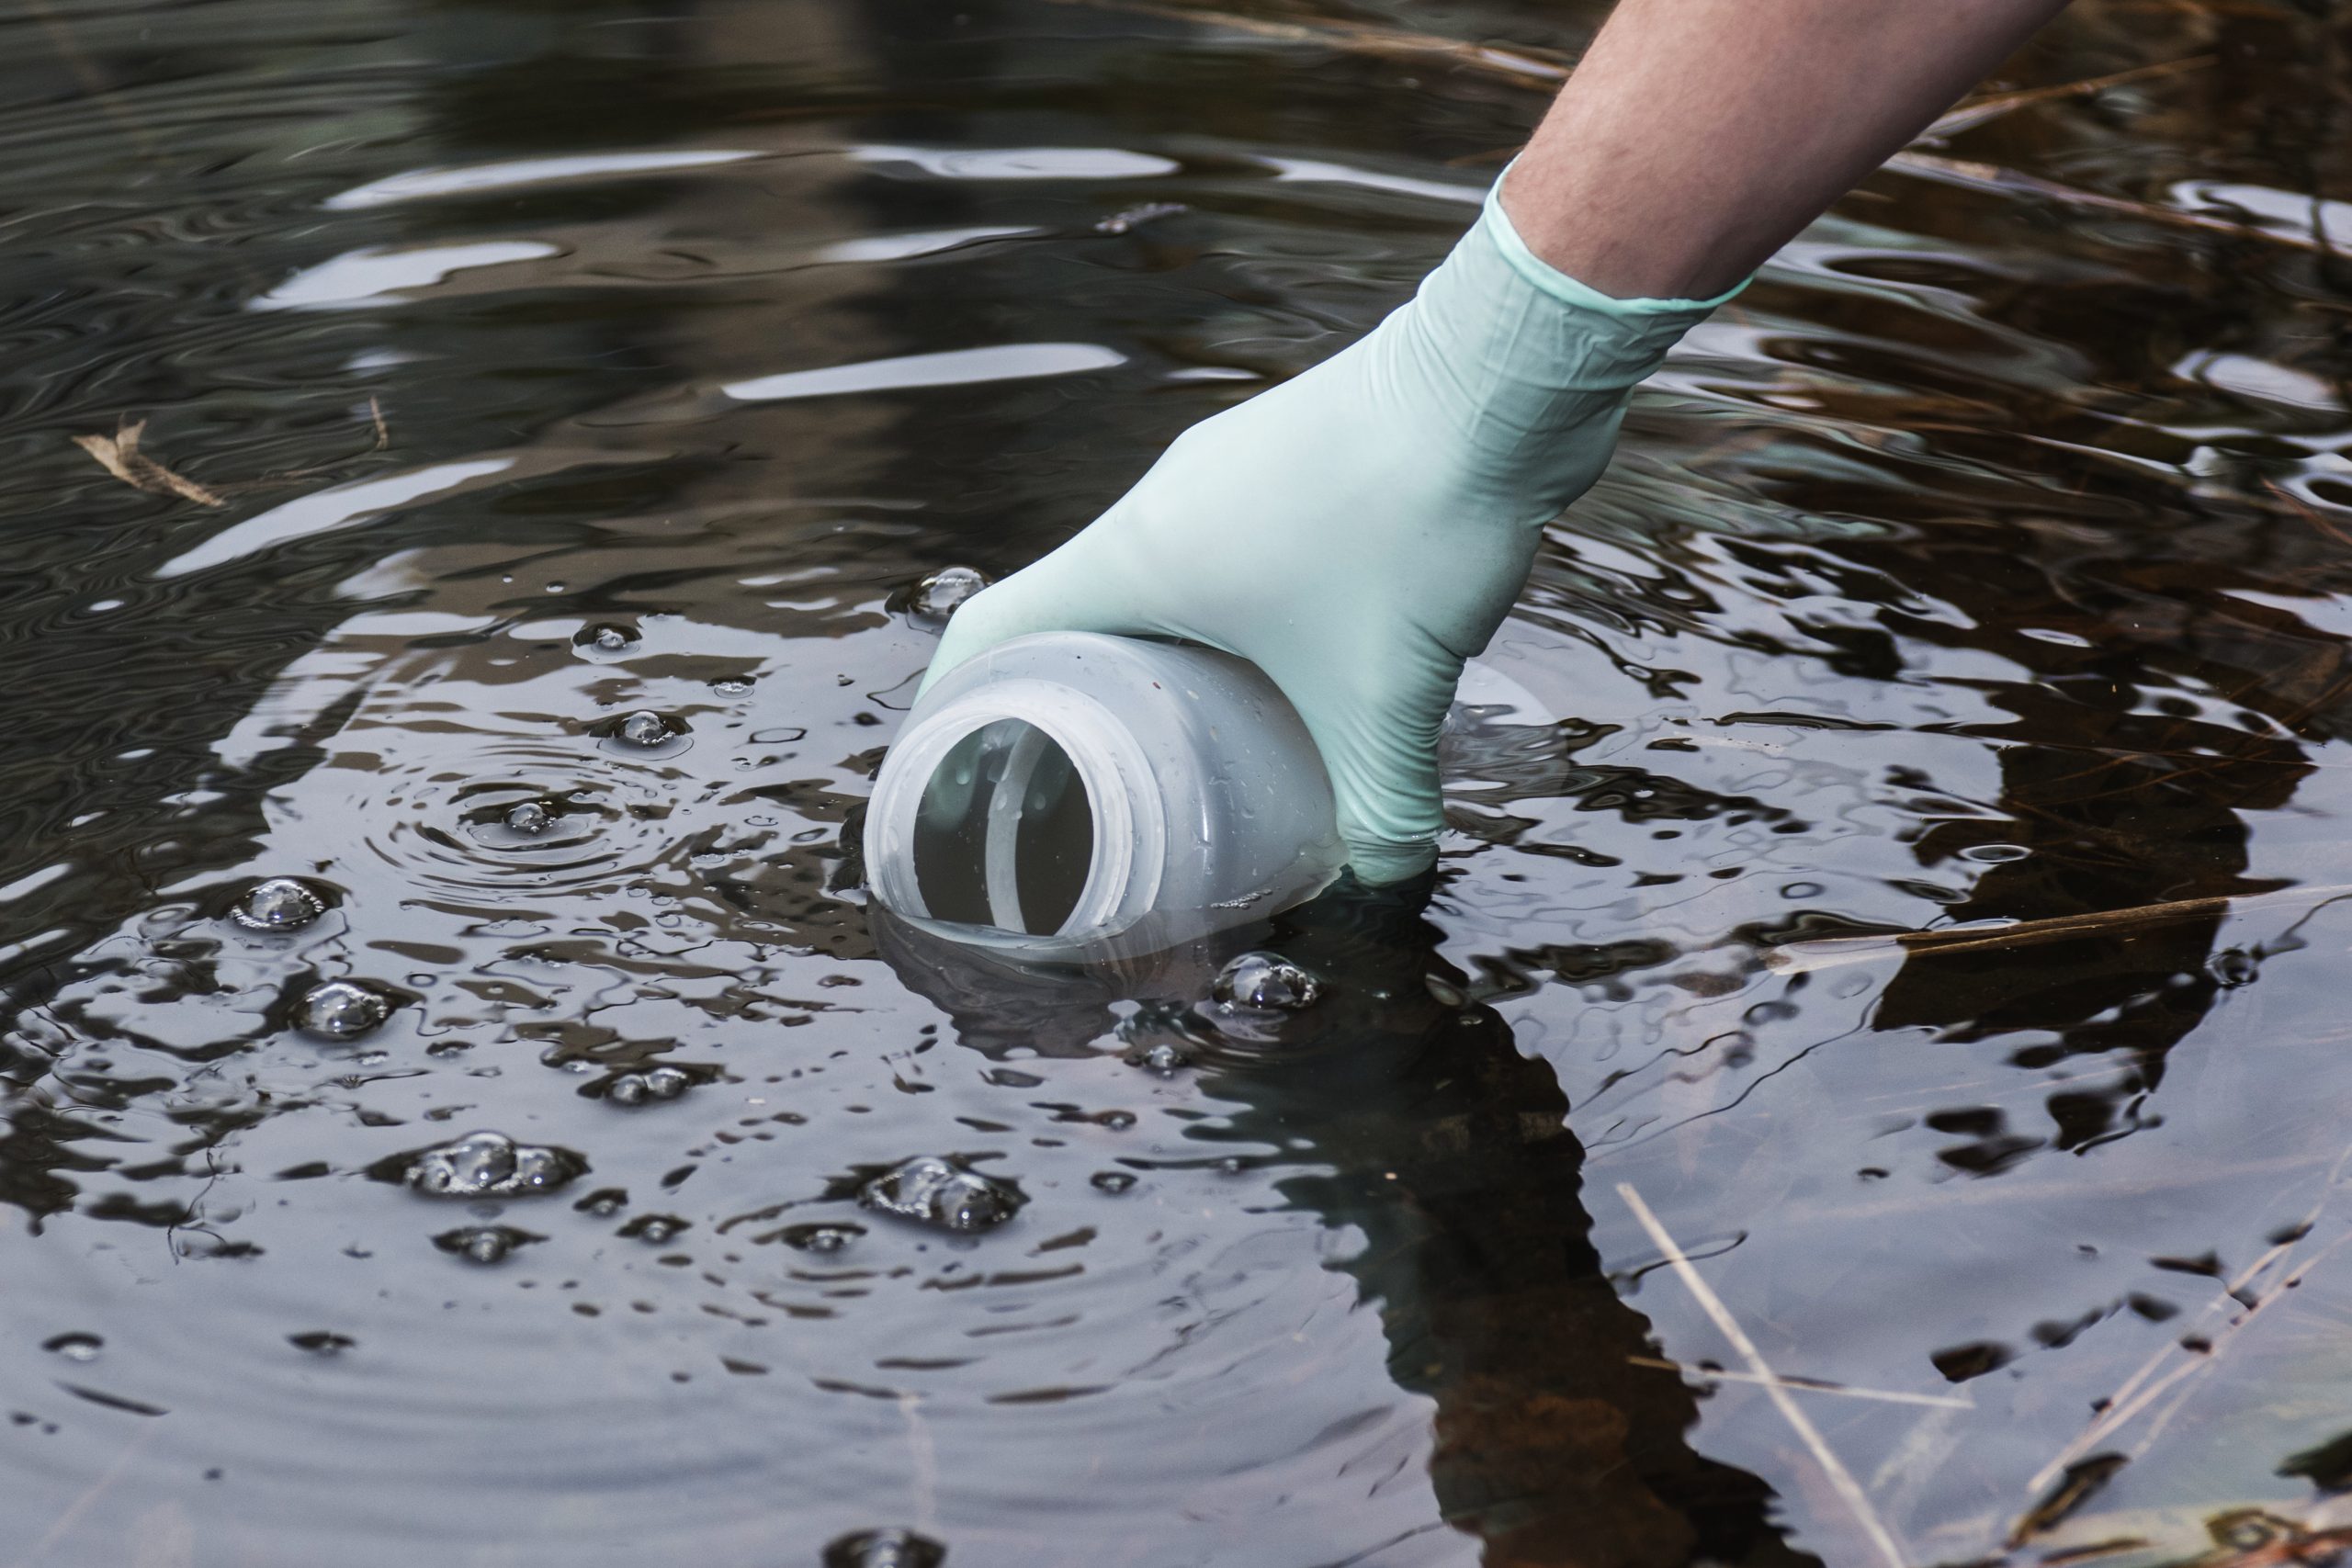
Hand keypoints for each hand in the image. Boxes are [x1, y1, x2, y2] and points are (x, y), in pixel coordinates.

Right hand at [923, 185, 1726, 880]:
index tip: (960, 769)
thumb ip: (1381, 803)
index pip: (995, 626)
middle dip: (1066, 699)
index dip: (958, 704)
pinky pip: (1213, 547)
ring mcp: (1222, 472)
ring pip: (1149, 577)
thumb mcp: (1390, 692)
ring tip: (1179, 738)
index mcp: (1135, 555)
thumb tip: (1384, 876)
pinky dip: (1216, 611)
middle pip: (1069, 610)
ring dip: (1148, 654)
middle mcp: (1160, 503)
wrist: (1502, 378)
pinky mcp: (1285, 458)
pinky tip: (1275, 660)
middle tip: (1085, 784)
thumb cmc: (1413, 520)